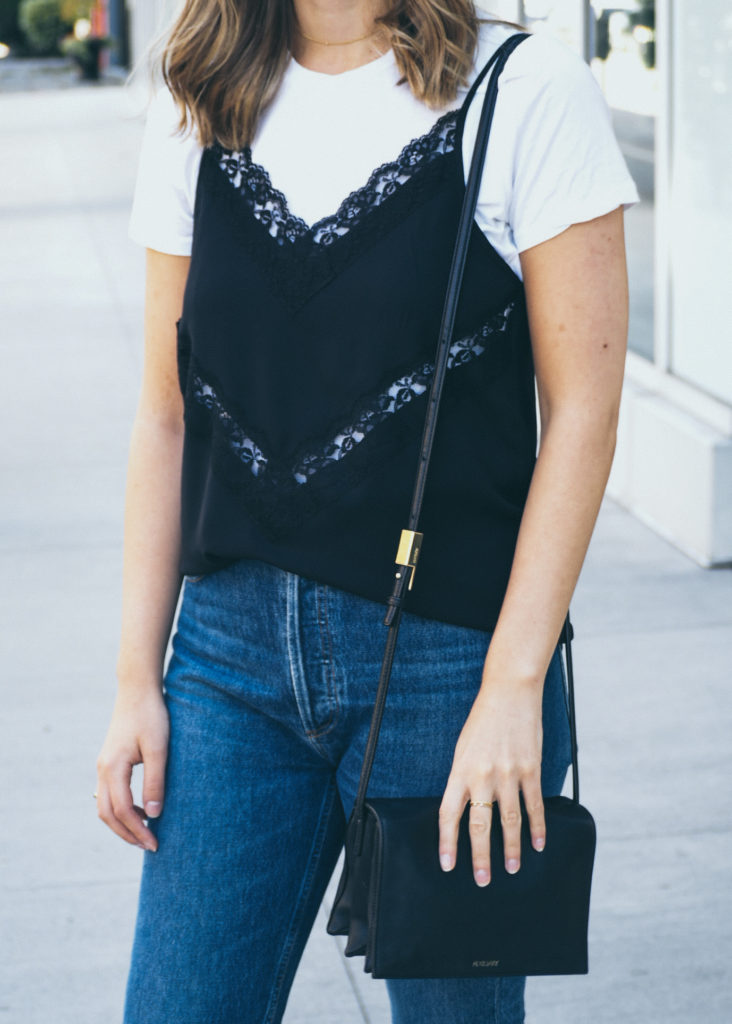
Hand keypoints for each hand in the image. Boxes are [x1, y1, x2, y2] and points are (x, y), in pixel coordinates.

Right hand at [95, 687, 168, 851]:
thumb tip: (154, 815)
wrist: (137, 690)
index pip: (123, 810)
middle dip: (127, 834)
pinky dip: (121, 809)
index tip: (155, 843)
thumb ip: (155, 781)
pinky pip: (109, 794)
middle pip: (108, 814)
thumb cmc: (151, 716)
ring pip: (105, 806)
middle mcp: (103, 769)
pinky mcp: (108, 762)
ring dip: (122, 823)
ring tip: (144, 833)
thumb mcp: (158, 748)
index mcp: (113, 767)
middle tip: (149, 846)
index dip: (138, 830)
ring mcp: (103, 766)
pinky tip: (141, 810)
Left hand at [438, 672, 544, 885]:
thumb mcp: (463, 749)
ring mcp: (509, 774)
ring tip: (513, 869)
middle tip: (482, 880)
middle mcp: (483, 775)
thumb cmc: (482, 721)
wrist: (509, 693)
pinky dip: (537, 827)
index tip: (447, 865)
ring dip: (512, 848)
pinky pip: (534, 805)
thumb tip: (465, 809)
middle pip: (480, 825)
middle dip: (480, 856)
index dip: (447, 842)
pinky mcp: (530, 769)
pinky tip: (538, 844)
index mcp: (461, 770)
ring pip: (510, 820)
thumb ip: (463, 779)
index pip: (449, 814)